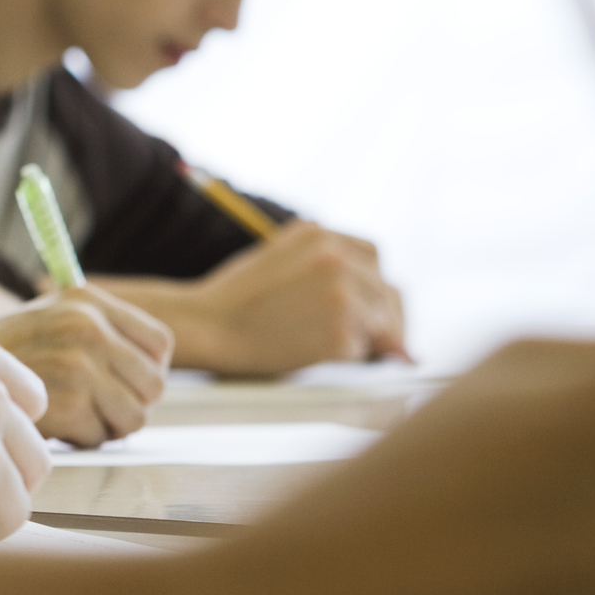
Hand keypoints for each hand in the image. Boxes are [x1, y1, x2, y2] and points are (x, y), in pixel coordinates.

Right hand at [0, 287, 171, 447]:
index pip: (160, 344)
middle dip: (126, 402)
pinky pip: (101, 437)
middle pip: (153, 384)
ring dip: (105, 425)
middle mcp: (86, 326)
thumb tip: (156, 374)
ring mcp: (77, 364)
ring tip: (69, 414)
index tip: (115, 380)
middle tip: (90, 405)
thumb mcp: (51, 319)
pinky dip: (77, 439)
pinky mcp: (66, 404)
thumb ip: (102, 333)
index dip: (141, 370)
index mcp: (86, 300)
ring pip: (135, 417)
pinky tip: (50, 425)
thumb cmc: (5, 357)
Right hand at [172, 221, 406, 373]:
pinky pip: (361, 351)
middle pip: (387, 292)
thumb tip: (365, 286)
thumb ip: (318, 259)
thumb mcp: (276, 253)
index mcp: (320, 235)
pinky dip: (348, 360)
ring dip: (369, 341)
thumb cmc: (235, 297)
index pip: (374, 257)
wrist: (207, 325)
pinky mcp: (340, 333)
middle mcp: (336, 259)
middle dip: (386, 320)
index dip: (375, 285)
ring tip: (341, 350)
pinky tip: (319, 357)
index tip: (373, 309)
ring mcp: (341, 297)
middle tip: (382, 345)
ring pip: (381, 324)